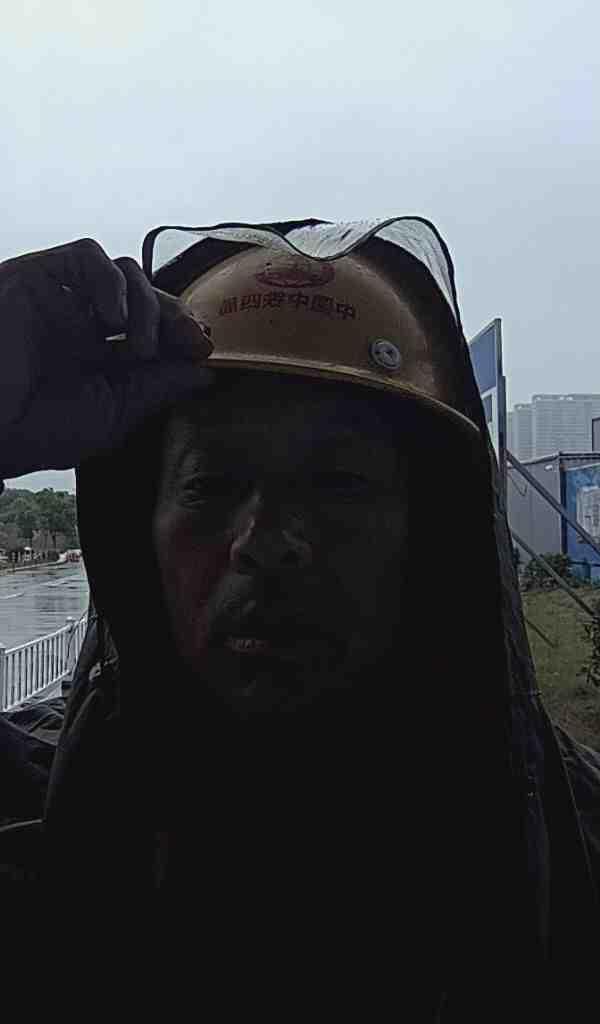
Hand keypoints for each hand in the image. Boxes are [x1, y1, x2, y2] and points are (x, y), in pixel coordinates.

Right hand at [0, 238, 212, 478]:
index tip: (204, 348)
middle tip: (191, 339)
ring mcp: (61, 301)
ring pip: (124, 273)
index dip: (183, 333)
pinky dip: (110, 281)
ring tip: (139, 348)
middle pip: (146, 298)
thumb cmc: (36, 431)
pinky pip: (85, 257)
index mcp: (100, 359)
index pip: (155, 330)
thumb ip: (157, 389)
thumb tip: (204, 372)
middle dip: (176, 316)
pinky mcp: (37, 278)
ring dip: (146, 305)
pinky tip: (114, 317)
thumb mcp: (112, 413)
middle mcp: (82, 326)